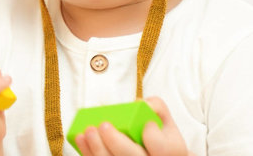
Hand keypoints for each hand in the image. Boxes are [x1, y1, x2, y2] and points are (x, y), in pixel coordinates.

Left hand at [75, 97, 194, 155]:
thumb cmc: (160, 137)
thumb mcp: (165, 120)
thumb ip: (156, 106)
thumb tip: (136, 103)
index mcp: (171, 151)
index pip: (160, 146)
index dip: (152, 134)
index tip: (145, 124)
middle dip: (116, 143)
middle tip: (104, 126)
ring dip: (97, 150)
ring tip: (88, 131)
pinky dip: (89, 155)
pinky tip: (82, 140)